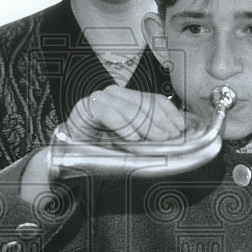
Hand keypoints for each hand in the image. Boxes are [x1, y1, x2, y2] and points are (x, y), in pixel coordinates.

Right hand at [64, 88, 200, 146]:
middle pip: (145, 102)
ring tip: (157, 140)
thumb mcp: (133, 142)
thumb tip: (179, 133)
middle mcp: (114, 94)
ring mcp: (100, 99)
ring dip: (147, 126)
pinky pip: (110, 114)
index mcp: (128, 99)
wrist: (70, 157)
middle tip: (171, 137)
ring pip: (131, 107)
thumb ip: (152, 135)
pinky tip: (133, 140)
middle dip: (162, 121)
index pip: (156, 99)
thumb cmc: (103, 150)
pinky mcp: (86, 108)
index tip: (181, 128)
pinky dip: (124, 127)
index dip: (171, 113)